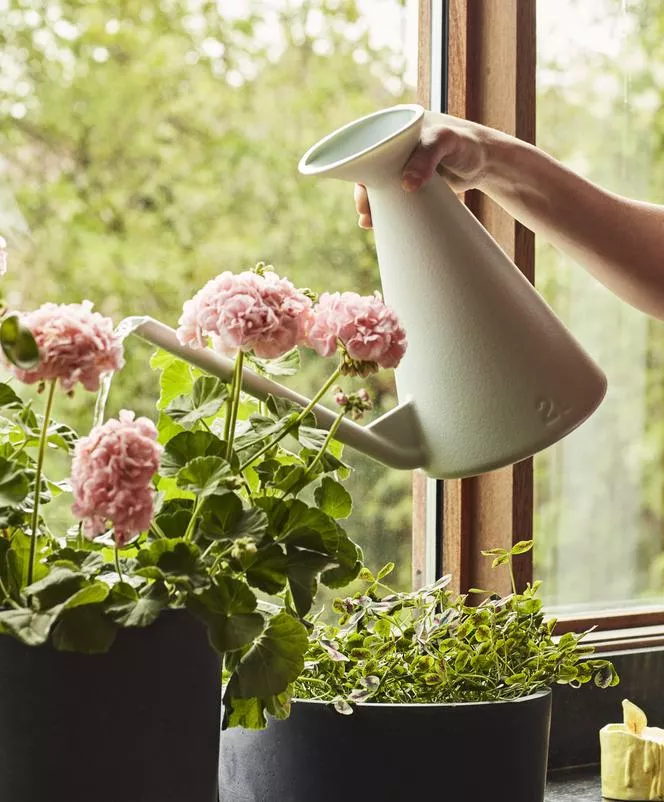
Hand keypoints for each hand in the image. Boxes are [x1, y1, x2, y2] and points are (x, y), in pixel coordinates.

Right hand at [354, 112, 494, 228]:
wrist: (487, 162)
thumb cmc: (467, 143)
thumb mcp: (445, 142)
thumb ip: (426, 158)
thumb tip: (405, 184)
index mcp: (397, 126)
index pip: (369, 145)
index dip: (359, 167)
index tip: (362, 189)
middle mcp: (396, 145)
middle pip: (371, 170)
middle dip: (365, 192)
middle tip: (365, 212)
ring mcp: (403, 166)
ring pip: (381, 186)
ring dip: (373, 204)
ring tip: (369, 222)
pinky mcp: (412, 183)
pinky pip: (393, 196)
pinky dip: (386, 208)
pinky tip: (378, 222)